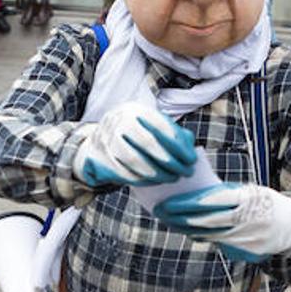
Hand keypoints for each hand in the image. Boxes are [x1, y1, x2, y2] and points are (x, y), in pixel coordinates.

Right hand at [74, 102, 196, 187]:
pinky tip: (155, 181)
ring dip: (158, 173)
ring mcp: (107, 140)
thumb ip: (172, 133)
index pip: (160, 125)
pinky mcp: (102, 159)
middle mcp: (118, 122)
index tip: (191, 159)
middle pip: (148, 143)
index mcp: (134, 110)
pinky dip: (143, 180)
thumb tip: (189, 148)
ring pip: (135, 160)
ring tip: (172, 178)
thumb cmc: (134, 133)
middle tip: (185, 172)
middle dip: (171, 161)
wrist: (99, 141)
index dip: (178, 144)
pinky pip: (124, 172)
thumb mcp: (150, 126)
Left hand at [151, 183, 290, 262]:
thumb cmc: (265, 202)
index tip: (169, 201)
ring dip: (187, 228)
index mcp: (248, 199)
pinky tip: (190, 231)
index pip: (212, 201)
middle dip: (181, 217)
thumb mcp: (250, 191)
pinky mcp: (247, 252)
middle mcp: (248, 220)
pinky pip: (219, 244)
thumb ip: (225, 193)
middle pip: (206, 221)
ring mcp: (248, 239)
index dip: (188, 203)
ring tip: (171, 221)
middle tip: (162, 211)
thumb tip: (194, 194)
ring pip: (209, 235)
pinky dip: (203, 237)